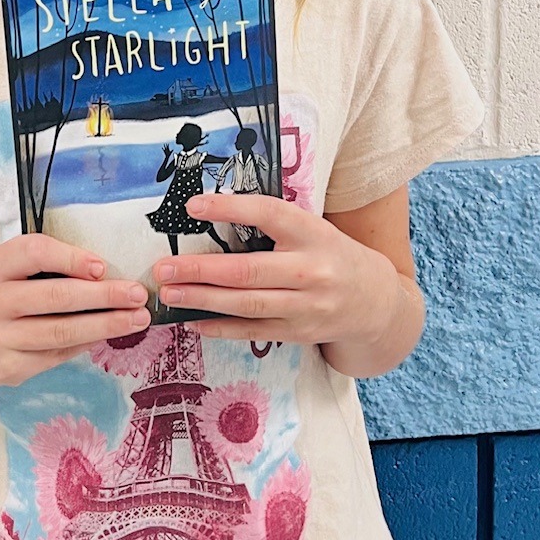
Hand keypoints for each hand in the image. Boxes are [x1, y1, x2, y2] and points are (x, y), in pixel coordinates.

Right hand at [0, 234, 150, 388]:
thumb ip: (38, 264)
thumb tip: (98, 272)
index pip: (33, 253)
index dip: (71, 258)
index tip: (103, 266)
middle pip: (55, 297)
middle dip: (103, 296)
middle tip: (137, 294)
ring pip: (61, 333)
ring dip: (105, 326)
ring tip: (136, 319)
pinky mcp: (8, 371)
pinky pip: (55, 356)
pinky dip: (85, 345)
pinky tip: (106, 335)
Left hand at [150, 192, 397, 345]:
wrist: (375, 301)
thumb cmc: (331, 254)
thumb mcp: (312, 228)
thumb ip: (274, 223)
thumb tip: (212, 212)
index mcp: (312, 232)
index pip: (267, 214)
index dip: (229, 209)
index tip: (192, 206)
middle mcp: (311, 270)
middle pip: (248, 270)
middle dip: (200, 269)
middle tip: (163, 267)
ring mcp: (306, 306)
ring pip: (247, 304)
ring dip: (202, 300)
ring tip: (170, 294)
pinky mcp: (300, 333)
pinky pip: (253, 331)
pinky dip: (220, 327)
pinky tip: (193, 321)